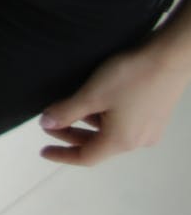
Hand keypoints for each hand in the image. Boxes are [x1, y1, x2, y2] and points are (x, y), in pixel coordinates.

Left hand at [38, 44, 190, 167]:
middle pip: (97, 145)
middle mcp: (138, 140)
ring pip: (110, 133)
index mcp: (121, 141)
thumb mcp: (91, 94)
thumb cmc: (132, 76)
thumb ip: (66, 111)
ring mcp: (149, 128)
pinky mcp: (154, 115)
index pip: (86, 157)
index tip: (44, 151)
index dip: (62, 155)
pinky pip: (123, 123)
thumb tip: (47, 123)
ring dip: (87, 125)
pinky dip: (104, 118)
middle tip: (50, 123)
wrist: (170, 57)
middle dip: (70, 136)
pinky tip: (94, 101)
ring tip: (68, 108)